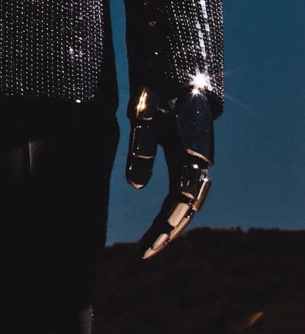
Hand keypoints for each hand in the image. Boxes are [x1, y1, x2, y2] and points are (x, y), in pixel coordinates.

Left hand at [126, 86, 213, 258]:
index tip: (148, 244)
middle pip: (186, 209)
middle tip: (144, 253)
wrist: (179, 80)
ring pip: (187, 205)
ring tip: (150, 246)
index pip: (180, 202)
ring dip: (170, 226)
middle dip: (166, 233)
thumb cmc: (159, 97)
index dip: (165, 225)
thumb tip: (136, 187)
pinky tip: (160, 226)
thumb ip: (142, 149)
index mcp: (190, 158)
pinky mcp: (188, 163)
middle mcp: (197, 167)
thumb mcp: (144, 118)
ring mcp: (195, 166)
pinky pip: (182, 194)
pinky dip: (172, 213)